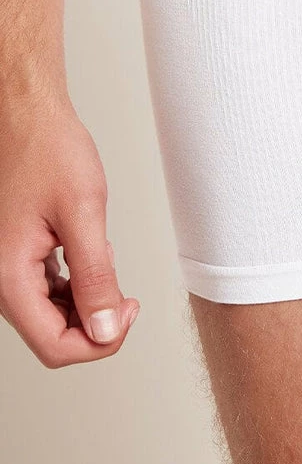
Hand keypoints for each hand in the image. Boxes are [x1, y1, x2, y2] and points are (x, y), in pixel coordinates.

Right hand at [0, 95, 139, 366]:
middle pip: (52, 336)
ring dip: (87, 304)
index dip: (100, 341)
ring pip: (51, 317)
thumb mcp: (83, 213)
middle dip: (96, 324)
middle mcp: (0, 278)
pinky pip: (46, 291)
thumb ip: (95, 276)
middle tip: (126, 295)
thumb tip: (104, 329)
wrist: (27, 117)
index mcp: (8, 275)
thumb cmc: (49, 150)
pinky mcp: (16, 256)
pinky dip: (75, 286)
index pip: (55, 346)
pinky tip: (91, 258)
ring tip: (106, 263)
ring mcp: (6, 268)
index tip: (127, 311)